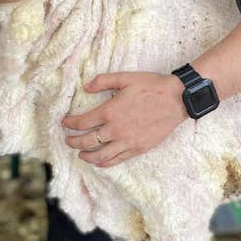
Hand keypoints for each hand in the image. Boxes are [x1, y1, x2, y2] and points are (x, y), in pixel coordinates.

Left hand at [62, 72, 187, 166]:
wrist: (176, 100)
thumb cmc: (151, 86)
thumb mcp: (125, 77)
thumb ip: (103, 81)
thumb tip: (85, 87)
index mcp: (110, 111)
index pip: (83, 122)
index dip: (70, 124)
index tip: (65, 123)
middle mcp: (116, 130)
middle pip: (87, 142)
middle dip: (73, 142)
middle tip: (67, 140)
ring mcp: (127, 142)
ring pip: (100, 156)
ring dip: (86, 156)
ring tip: (80, 153)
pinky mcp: (138, 149)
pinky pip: (116, 160)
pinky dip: (104, 163)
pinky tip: (99, 161)